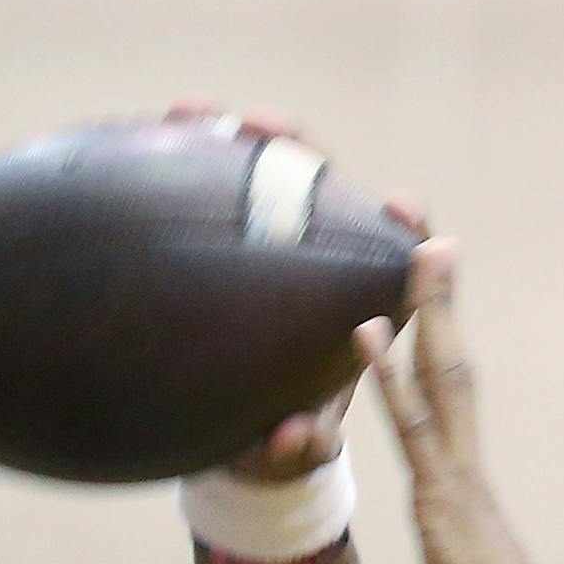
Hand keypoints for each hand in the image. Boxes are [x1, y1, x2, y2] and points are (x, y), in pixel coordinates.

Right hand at [162, 97, 427, 483]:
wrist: (252, 435)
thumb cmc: (292, 442)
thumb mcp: (298, 453)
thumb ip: (303, 450)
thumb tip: (300, 435)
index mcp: (363, 314)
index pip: (395, 260)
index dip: (405, 230)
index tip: (400, 205)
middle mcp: (327, 269)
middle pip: (326, 192)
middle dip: (298, 150)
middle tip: (259, 125)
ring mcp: (282, 249)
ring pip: (266, 177)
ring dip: (233, 138)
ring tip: (190, 110)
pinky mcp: (237, 244)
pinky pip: (216, 192)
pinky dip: (191, 159)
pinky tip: (158, 130)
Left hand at [288, 240, 540, 563]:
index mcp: (458, 500)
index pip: (437, 408)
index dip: (426, 354)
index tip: (418, 302)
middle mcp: (462, 478)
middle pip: (447, 374)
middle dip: (437, 308)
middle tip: (430, 242)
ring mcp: (458, 483)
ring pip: (440, 380)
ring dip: (428, 313)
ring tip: (420, 246)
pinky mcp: (450, 501)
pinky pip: (415, 426)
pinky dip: (391, 377)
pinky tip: (370, 329)